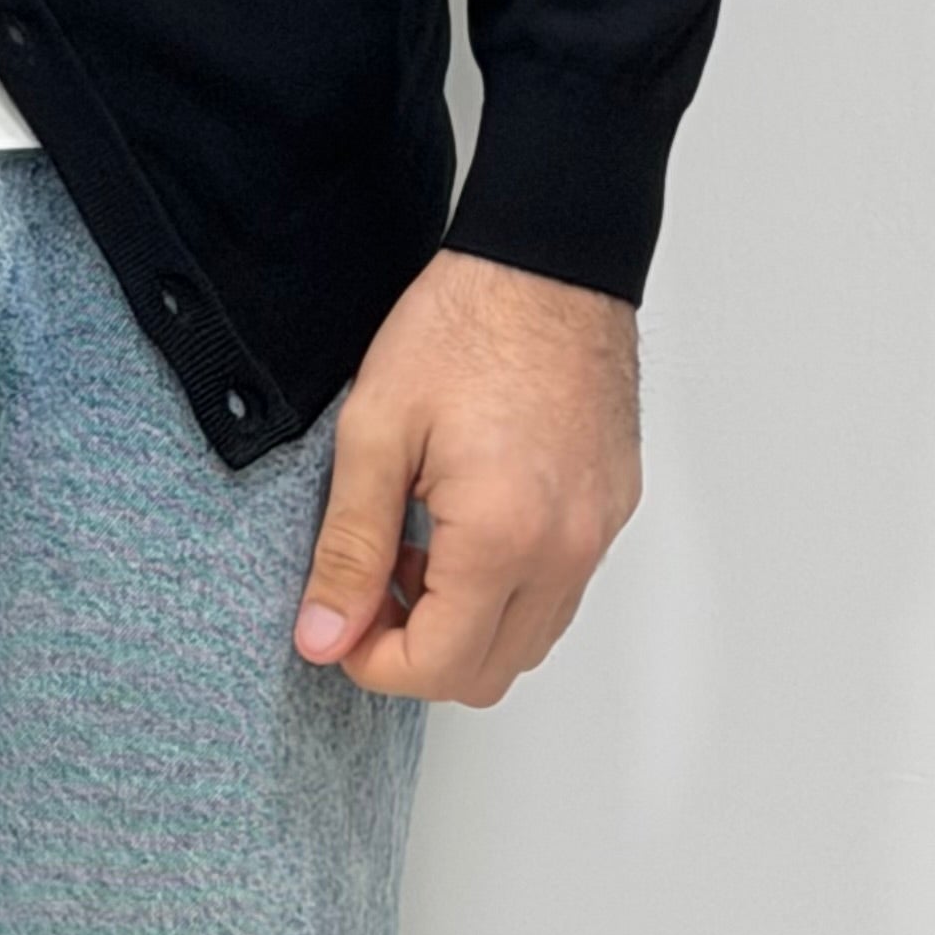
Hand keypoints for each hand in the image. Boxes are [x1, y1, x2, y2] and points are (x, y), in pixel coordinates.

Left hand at [291, 245, 641, 704]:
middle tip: (368, 589)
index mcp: (501, 537)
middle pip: (488, 673)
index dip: (373, 664)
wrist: (545, 261)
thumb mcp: (376, 429)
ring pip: (529, 640)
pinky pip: (560, 591)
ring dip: (465, 624)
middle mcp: (565, 552)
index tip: (335, 626)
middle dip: (417, 653)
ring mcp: (597, 535)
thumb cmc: (463, 325)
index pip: (438, 668)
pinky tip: (461, 525)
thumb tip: (323, 634)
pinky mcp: (611, 510)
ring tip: (414, 547)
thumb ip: (349, 544)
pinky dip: (508, 589)